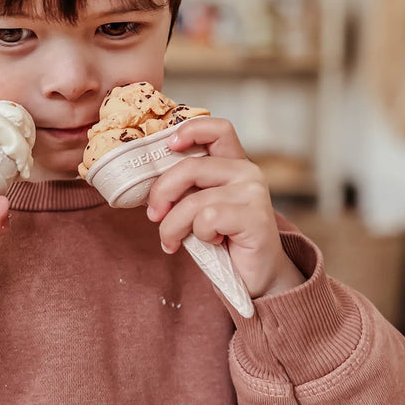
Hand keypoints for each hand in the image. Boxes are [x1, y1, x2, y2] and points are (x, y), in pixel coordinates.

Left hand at [145, 117, 304, 297]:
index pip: (217, 128)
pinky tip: (211, 242)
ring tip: (173, 241)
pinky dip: (199, 236)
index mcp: (233, 163)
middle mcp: (247, 172)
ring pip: (194, 201)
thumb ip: (185, 188)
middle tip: (154, 215)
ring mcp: (254, 194)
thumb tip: (147, 182)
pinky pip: (208, 220)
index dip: (190, 129)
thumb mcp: (199, 206)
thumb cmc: (222, 238)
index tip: (169, 145)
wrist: (256, 275)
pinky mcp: (256, 218)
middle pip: (191, 167)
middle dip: (162, 193)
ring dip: (173, 226)